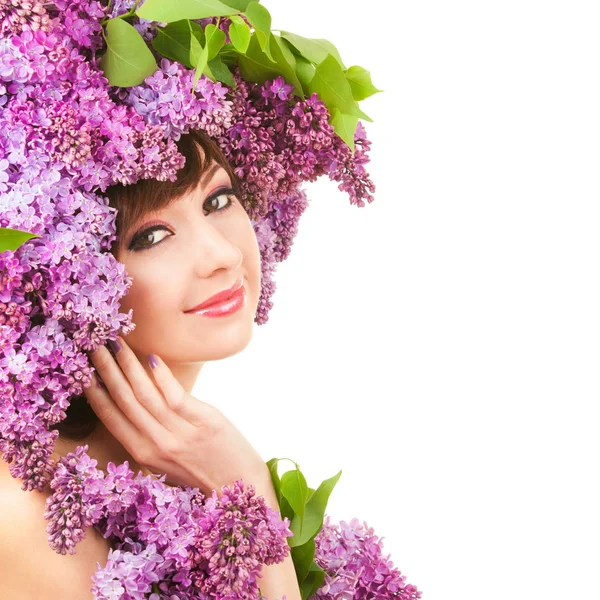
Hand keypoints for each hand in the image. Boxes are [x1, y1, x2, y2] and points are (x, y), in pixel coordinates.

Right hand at [82, 336, 270, 493]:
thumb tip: (136, 401)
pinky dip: (163, 377)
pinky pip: (176, 397)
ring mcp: (181, 434)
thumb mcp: (166, 461)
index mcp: (143, 454)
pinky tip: (153, 359)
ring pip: (145, 396)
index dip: (94, 392)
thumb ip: (148, 437)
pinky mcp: (205, 422)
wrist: (241, 486)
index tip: (82, 369)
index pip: (110, 418)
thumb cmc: (202, 470)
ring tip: (117, 344)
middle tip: (94, 345)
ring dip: (128, 366)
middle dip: (106, 370)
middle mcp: (157, 444)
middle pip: (124, 401)